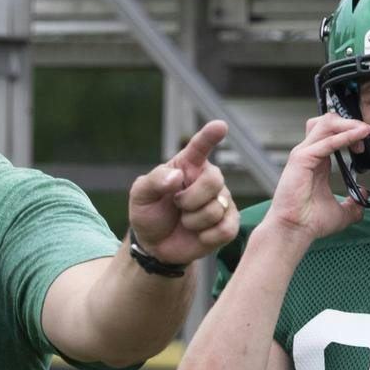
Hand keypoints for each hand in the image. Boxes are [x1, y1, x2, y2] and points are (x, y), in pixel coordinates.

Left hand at [127, 120, 240, 263]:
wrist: (155, 244)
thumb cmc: (149, 213)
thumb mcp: (141, 195)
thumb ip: (154, 182)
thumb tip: (177, 177)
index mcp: (187, 166)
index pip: (200, 147)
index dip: (210, 136)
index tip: (220, 126)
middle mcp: (208, 179)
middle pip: (213, 181)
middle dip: (190, 200)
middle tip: (177, 205)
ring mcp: (221, 201)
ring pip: (216, 209)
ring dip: (193, 222)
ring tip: (184, 221)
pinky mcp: (229, 223)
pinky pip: (226, 229)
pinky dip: (206, 236)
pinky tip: (198, 234)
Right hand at [265, 114, 369, 243]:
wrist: (294, 230)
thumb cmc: (309, 222)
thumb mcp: (341, 212)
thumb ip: (353, 203)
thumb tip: (365, 195)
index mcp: (316, 161)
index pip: (332, 132)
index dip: (351, 131)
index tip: (366, 142)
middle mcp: (308, 153)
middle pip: (329, 121)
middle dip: (351, 122)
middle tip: (367, 134)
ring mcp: (303, 154)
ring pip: (326, 123)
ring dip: (348, 124)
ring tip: (364, 133)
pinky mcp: (302, 160)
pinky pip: (326, 141)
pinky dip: (345, 137)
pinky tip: (359, 137)